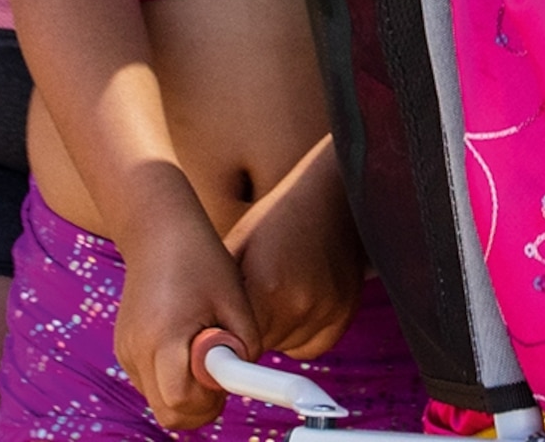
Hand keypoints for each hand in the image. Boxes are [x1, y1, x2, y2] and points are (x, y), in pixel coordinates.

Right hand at [113, 197, 258, 430]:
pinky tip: (187, 344)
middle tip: (222, 371)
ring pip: (159, 401)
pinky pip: (151, 383)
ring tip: (206, 348)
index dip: (210, 400)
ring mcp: (126, 352)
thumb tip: (244, 378)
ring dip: (186, 391)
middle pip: (168, 412)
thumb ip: (244, 343)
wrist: (159, 232)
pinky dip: (172, 377)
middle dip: (201, 405)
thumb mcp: (235, 298)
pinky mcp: (125, 350)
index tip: (228, 375)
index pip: (181, 401)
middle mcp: (137, 350)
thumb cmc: (202, 260)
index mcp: (164, 337)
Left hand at [228, 140, 365, 358]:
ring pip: (284, 348)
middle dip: (249, 331)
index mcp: (266, 286)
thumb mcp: (237, 248)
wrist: (332, 196)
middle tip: (251, 297)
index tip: (219, 332)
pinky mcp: (344, 315)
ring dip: (276, 331)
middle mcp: (300, 304)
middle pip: (259, 347)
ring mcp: (327, 311)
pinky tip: (297, 301)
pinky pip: (310, 346)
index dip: (223, 339)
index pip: (233, 343)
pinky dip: (300, 333)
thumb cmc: (277, 218)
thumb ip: (221, 296)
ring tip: (278, 291)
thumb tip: (200, 334)